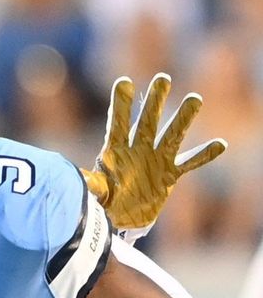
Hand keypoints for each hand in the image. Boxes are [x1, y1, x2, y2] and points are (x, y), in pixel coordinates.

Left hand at [82, 73, 226, 240]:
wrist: (117, 219)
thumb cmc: (102, 202)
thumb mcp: (96, 191)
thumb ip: (91, 184)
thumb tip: (78, 179)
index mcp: (115, 150)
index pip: (117, 124)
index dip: (121, 105)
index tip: (124, 82)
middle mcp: (137, 150)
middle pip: (147, 122)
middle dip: (155, 101)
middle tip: (162, 78)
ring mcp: (155, 160)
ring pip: (172, 135)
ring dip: (183, 119)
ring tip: (194, 98)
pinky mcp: (169, 176)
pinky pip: (189, 163)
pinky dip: (203, 155)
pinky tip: (219, 144)